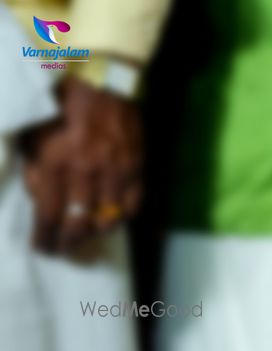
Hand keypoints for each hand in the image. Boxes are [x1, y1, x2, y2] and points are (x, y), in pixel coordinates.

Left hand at [21, 76, 142, 253]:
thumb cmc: (62, 104)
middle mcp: (86, 172)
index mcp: (56, 162)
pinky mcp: (137, 168)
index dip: (45, 238)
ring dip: (95, 232)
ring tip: (87, 234)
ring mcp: (115, 172)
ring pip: (108, 220)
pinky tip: (112, 219)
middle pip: (79, 225)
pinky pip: (133, 206)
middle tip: (63, 250)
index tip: (42, 248)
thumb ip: (36, 169)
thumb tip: (40, 201)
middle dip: (69, 243)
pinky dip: (122, 218)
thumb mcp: (35, 134)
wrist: (103, 81)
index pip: (50, 214)